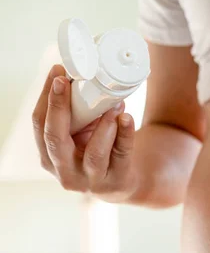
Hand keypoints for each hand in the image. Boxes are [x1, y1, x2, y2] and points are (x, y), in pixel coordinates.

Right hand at [31, 65, 138, 202]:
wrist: (124, 181)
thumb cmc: (98, 150)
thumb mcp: (81, 134)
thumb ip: (76, 112)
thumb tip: (82, 73)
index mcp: (49, 156)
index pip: (39, 124)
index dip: (46, 98)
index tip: (57, 72)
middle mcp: (65, 172)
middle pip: (55, 139)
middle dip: (58, 108)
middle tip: (66, 82)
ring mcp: (91, 181)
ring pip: (93, 153)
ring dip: (103, 125)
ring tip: (113, 104)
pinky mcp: (117, 180)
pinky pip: (121, 155)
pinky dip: (124, 134)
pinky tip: (126, 118)